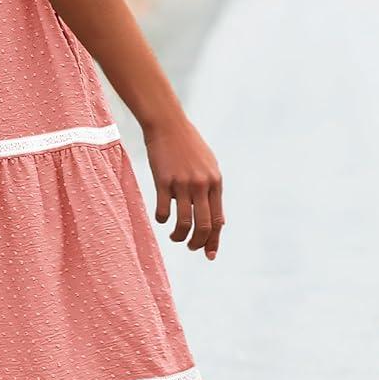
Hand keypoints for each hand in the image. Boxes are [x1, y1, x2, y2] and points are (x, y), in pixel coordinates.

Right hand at [143, 117, 224, 259]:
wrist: (168, 125)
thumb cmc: (188, 146)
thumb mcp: (208, 167)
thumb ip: (212, 191)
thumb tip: (217, 220)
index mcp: (215, 183)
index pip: (218, 220)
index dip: (214, 240)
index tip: (210, 254)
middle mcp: (201, 185)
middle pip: (204, 225)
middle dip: (198, 243)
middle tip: (191, 247)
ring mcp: (182, 183)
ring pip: (184, 222)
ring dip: (179, 236)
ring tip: (174, 236)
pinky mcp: (163, 181)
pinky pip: (163, 210)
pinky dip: (161, 219)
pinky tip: (160, 218)